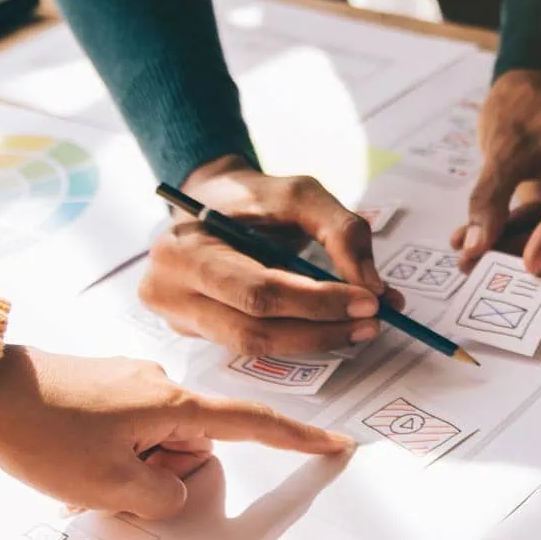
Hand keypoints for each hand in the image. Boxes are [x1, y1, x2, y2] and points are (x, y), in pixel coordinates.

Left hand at [0, 347, 351, 517]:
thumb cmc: (42, 433)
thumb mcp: (109, 487)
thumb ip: (161, 498)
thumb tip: (172, 489)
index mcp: (173, 406)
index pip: (253, 425)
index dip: (297, 439)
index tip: (335, 444)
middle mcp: (159, 386)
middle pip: (191, 448)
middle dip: (163, 476)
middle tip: (107, 487)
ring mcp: (128, 385)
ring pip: (154, 444)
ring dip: (128, 469)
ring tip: (76, 474)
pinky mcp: (99, 388)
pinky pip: (124, 432)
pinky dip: (107, 455)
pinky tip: (64, 459)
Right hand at [143, 157, 399, 356]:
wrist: (208, 200)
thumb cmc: (252, 198)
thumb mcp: (299, 193)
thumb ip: (340, 230)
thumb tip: (372, 287)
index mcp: (184, 248)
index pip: (258, 291)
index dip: (317, 302)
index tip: (369, 301)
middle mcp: (168, 288)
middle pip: (253, 329)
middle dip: (321, 328)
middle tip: (372, 321)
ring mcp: (177, 317)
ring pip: (253, 346)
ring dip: (313, 341)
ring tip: (358, 327)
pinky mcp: (194, 332)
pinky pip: (250, 345)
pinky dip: (296, 339)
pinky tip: (327, 327)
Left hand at [454, 69, 540, 272]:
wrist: (529, 94)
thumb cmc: (524, 108)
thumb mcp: (502, 149)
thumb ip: (489, 197)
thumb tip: (477, 245)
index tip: (529, 264)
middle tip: (499, 268)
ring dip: (530, 247)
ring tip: (482, 256)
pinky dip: (528, 236)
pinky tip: (492, 243)